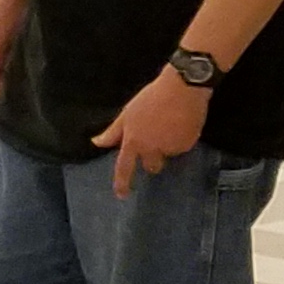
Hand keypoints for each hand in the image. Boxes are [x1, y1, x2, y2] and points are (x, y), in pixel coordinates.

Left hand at [95, 68, 209, 196]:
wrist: (182, 88)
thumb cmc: (151, 97)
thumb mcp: (128, 113)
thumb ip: (113, 131)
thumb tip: (96, 143)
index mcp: (134, 141)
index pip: (124, 167)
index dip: (122, 182)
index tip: (122, 195)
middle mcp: (151, 148)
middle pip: (151, 166)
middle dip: (153, 160)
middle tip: (156, 142)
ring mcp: (170, 148)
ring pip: (168, 155)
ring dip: (168, 147)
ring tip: (170, 125)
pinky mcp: (188, 144)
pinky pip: (182, 147)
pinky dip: (182, 139)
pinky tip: (183, 123)